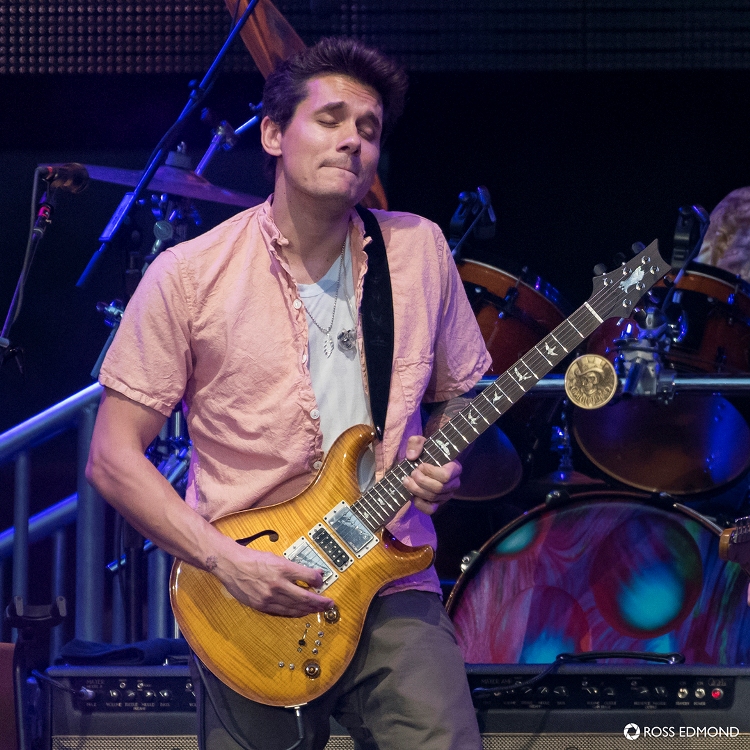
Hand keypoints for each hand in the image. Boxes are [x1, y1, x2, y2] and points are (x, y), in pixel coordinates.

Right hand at [214, 541, 334, 616]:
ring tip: (318, 609)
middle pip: (305, 597)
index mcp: (282, 568)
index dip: (319, 581)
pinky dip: (294, 613)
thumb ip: (295, 568)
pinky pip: (282, 613)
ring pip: (295, 608)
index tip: (322, 581)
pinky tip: (301, 612)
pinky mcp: (262, 606)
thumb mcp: (277, 558)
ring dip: (309, 610)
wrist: (231, 565)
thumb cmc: (253, 559)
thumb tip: (313, 574)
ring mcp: (269, 597)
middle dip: (320, 602)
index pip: (309, 577)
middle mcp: (277, 584)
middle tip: (329, 603)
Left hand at [401, 435, 461, 514]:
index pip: (446, 476)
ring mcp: (446, 495)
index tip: (421, 465)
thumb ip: (416, 443)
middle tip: (412, 473)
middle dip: (421, 481)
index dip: (430, 472)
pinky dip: (419, 504)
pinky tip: (412, 495)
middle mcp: (454, 484)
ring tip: (407, 481)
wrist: (423, 462)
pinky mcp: (437, 504)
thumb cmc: (426, 451)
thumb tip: (411, 456)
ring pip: (433, 498)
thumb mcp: (420, 442)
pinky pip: (430, 510)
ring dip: (416, 490)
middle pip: (438, 488)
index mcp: (455, 468)